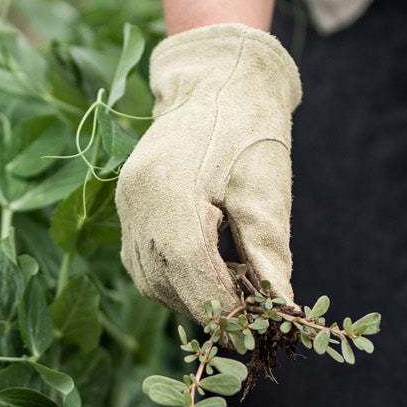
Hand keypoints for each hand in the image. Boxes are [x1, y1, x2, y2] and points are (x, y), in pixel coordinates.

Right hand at [117, 23, 299, 321]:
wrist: (218, 80)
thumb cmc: (251, 128)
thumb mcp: (267, 191)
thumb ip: (268, 252)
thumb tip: (280, 306)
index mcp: (171, 193)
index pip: (191, 272)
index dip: (223, 307)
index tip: (253, 327)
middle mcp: (138, 203)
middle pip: (165, 282)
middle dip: (207, 306)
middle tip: (247, 314)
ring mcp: (126, 204)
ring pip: (149, 279)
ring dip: (188, 295)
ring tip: (229, 290)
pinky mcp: (126, 204)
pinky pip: (142, 260)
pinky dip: (173, 276)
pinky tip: (206, 269)